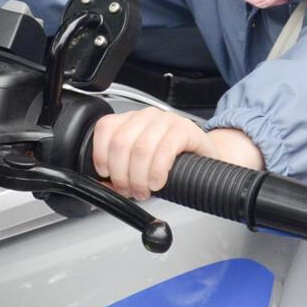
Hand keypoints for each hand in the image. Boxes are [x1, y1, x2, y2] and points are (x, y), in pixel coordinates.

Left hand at [92, 108, 263, 201]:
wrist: (206, 159)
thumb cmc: (172, 163)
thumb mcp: (140, 166)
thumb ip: (120, 173)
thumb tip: (103, 185)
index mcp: (130, 121)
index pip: (105, 129)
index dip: (101, 156)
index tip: (106, 175)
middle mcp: (146, 116)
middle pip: (120, 143)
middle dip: (121, 174)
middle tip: (129, 190)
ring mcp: (165, 120)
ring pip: (140, 148)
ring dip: (139, 177)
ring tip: (144, 190)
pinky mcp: (184, 128)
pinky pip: (164, 149)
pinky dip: (157, 171)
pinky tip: (157, 182)